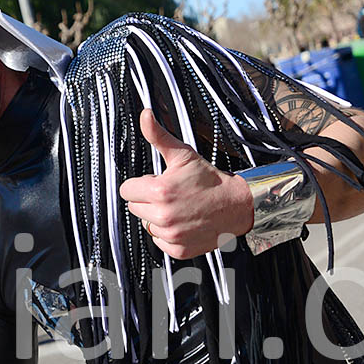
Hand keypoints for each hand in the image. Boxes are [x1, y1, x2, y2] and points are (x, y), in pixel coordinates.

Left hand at [118, 109, 253, 259]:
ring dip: (157, 217)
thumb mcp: (183, 154)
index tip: (157, 182)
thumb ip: (158, 135)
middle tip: (171, 194)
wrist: (236, 205)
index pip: (126, 190)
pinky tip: (183, 222)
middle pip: (134, 208)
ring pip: (146, 225)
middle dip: (148, 200)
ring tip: (179, 207)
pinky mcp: (178, 249)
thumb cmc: (209, 179)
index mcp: (159, 191)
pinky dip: (168, 234)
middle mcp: (162, 216)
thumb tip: (144, 115)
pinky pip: (159, 241)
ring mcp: (170, 235)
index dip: (141, 184)